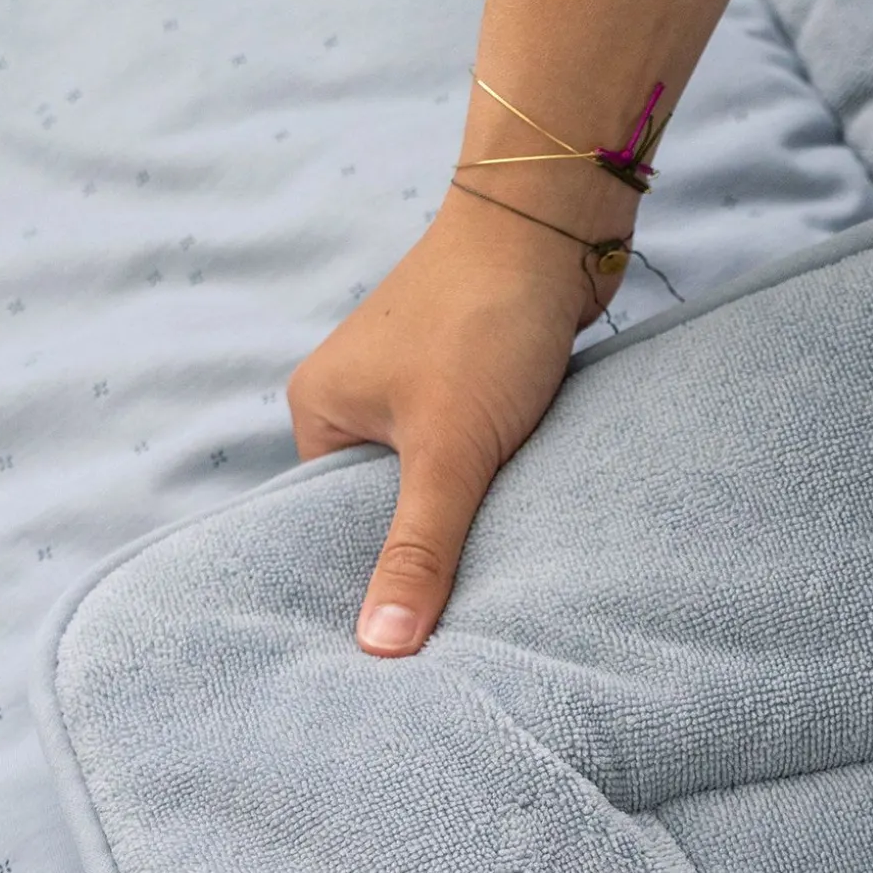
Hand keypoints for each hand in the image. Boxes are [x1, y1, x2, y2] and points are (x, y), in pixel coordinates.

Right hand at [286, 188, 615, 656]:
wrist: (553, 224)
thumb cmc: (486, 324)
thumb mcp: (448, 453)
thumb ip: (419, 550)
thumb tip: (381, 647)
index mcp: (319, 414)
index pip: (328, 528)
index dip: (369, 581)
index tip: (405, 640)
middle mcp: (355, 400)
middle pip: (386, 512)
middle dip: (426, 551)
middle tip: (459, 616)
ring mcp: (412, 389)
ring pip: (435, 486)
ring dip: (467, 516)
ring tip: (493, 571)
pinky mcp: (468, 383)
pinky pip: (472, 458)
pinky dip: (494, 483)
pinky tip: (519, 515)